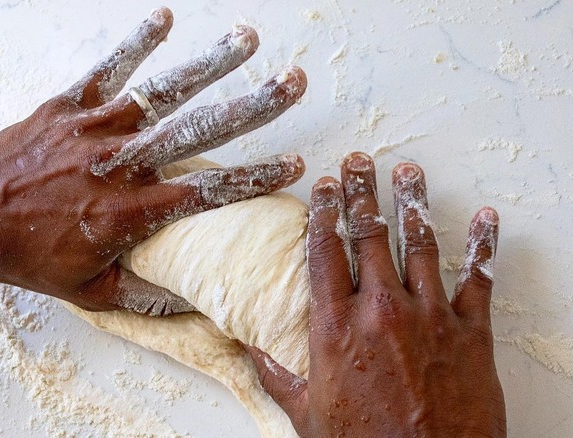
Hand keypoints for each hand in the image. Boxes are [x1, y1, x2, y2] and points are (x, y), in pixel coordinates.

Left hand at [0, 8, 306, 313]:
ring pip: (162, 93)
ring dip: (210, 65)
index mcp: (131, 211)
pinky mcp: (67, 107)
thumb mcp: (90, 292)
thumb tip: (191, 300)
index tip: (294, 164)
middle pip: (199, 130)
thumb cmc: (27, 258)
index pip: (208, 191)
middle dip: (253, 105)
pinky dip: (137, 44)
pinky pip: (107, 70)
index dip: (255, 177)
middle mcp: (120, 164)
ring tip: (248, 40)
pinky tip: (165, 19)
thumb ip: (146, 295)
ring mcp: (94, 130)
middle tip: (294, 84)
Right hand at [246, 152, 505, 436]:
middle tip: (360, 162)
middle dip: (363, 192)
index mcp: (336, 327)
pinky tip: (485, 219)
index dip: (324, 212)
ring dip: (413, 202)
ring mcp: (430, 318)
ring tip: (408, 171)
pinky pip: (479, 280)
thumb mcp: (307, 414)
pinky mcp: (471, 334)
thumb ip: (277, 375)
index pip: (325, 252)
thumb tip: (249, 350)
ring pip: (420, 245)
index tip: (324, 186)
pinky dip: (482, 247)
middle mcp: (381, 311)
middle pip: (370, 235)